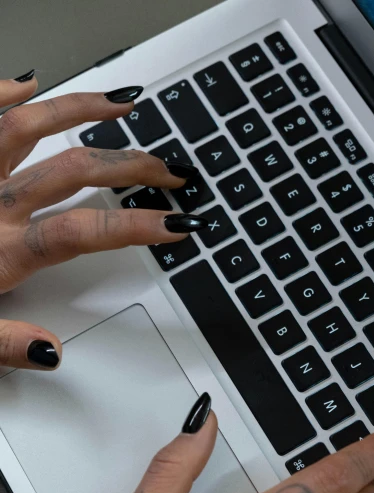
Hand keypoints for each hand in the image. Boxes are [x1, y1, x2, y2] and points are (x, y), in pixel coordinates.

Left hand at [0, 73, 204, 370]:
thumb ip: (2, 343)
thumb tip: (51, 351)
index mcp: (0, 252)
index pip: (82, 232)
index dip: (135, 226)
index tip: (175, 223)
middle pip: (73, 172)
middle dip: (131, 166)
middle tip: (170, 168)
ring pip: (30, 129)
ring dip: (80, 111)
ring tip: (120, 103)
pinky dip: (4, 94)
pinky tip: (27, 80)